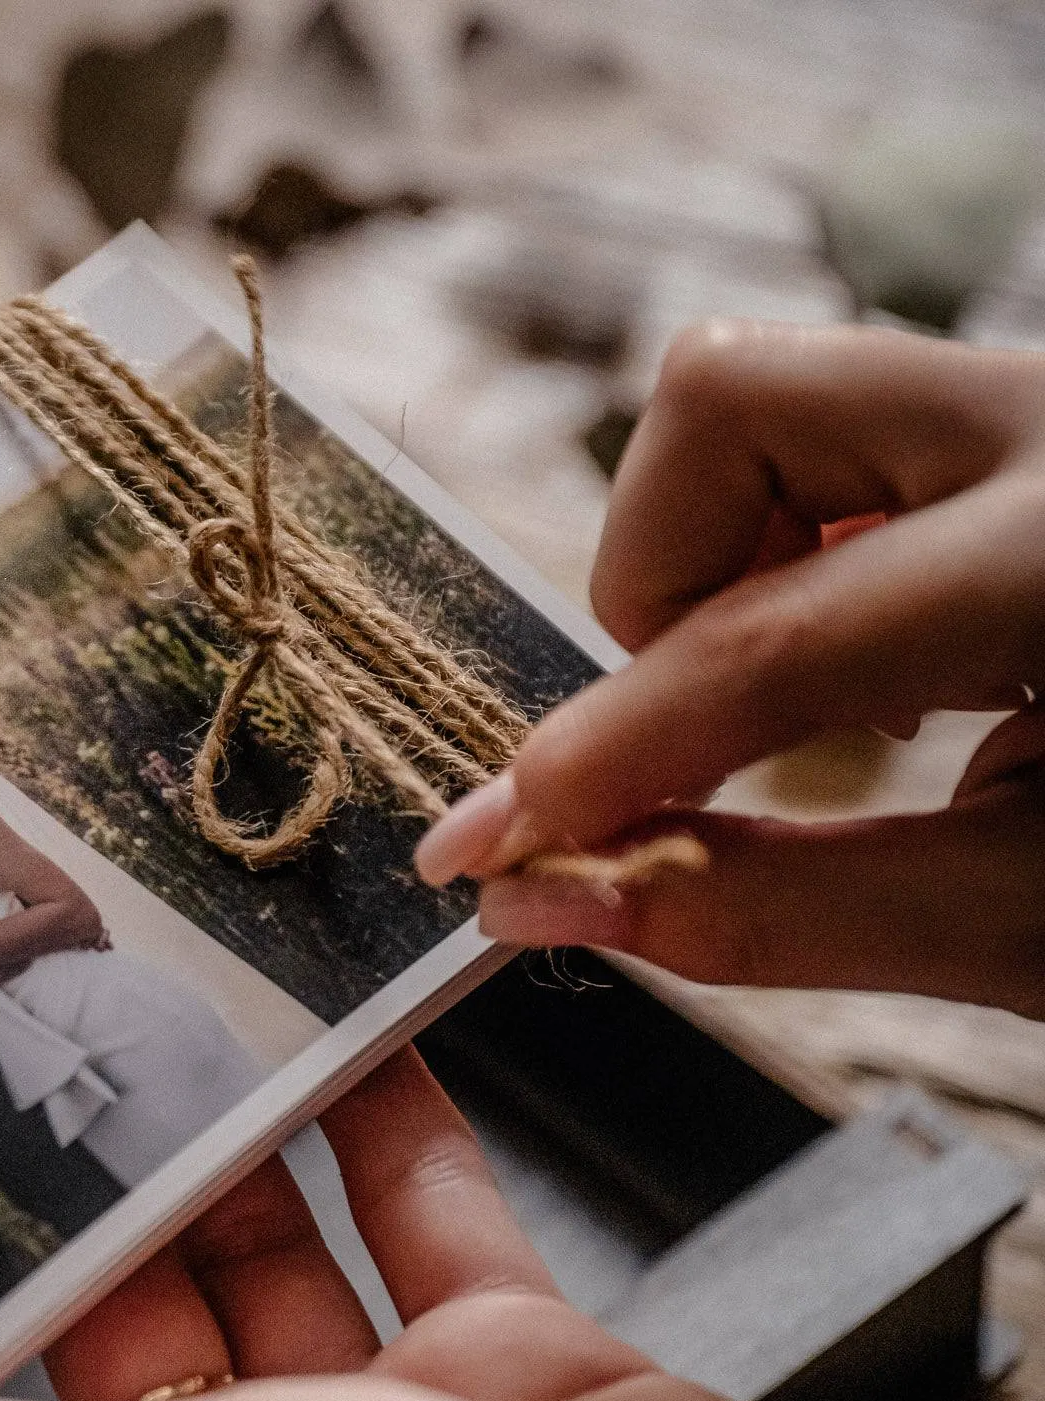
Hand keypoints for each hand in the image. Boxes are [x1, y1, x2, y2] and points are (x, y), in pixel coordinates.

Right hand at [414, 320, 1044, 1016]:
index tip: (492, 842)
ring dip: (712, 567)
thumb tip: (550, 899)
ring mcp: (1026, 395)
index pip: (783, 635)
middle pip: (729, 401)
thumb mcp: (1022, 923)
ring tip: (812, 695)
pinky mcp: (993, 413)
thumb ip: (775, 908)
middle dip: (654, 589)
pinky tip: (869, 654)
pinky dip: (777, 555)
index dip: (610, 750)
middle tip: (701, 729)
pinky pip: (811, 433)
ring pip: (752, 397)